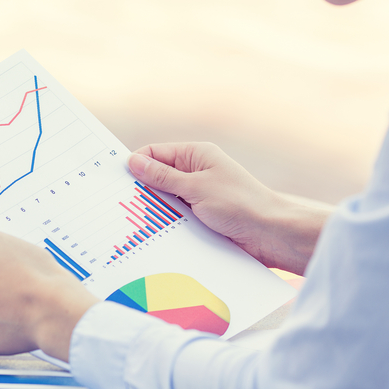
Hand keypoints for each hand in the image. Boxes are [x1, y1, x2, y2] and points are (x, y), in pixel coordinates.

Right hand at [128, 142, 329, 274]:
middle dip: (141, 189)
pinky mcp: (200, 216)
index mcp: (195, 155)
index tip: (116, 181)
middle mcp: (195, 172)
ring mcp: (197, 194)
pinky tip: (153, 233)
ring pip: (163, 199)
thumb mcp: (196, 187)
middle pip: (156, 177)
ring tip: (135, 222)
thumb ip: (162, 176)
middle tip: (120, 204)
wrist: (272, 235)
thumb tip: (133, 162)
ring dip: (154, 209)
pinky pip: (174, 216)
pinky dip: (165, 223)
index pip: (154, 153)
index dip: (135, 165)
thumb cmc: (240, 204)